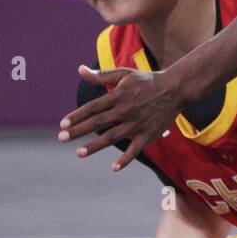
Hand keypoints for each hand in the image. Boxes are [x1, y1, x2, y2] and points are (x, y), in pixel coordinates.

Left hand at [59, 65, 183, 170]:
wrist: (175, 88)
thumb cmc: (147, 80)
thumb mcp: (124, 74)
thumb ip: (101, 75)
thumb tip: (79, 70)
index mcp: (118, 95)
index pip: (93, 107)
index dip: (77, 116)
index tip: (62, 124)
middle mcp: (125, 110)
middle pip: (98, 123)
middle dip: (78, 131)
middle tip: (61, 138)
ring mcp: (137, 123)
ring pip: (113, 136)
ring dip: (95, 146)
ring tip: (78, 153)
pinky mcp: (148, 133)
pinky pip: (136, 148)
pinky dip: (126, 159)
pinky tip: (114, 168)